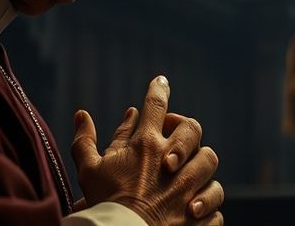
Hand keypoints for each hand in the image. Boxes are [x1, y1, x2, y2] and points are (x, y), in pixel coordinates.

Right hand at [71, 76, 223, 224]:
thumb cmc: (105, 204)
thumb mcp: (88, 170)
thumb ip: (85, 141)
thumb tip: (82, 115)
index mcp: (146, 146)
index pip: (156, 106)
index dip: (158, 90)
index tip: (161, 81)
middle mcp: (173, 160)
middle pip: (192, 127)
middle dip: (184, 129)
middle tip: (173, 140)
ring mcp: (191, 186)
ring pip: (209, 161)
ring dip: (199, 166)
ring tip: (186, 177)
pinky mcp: (201, 214)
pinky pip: (213, 204)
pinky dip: (205, 208)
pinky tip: (192, 211)